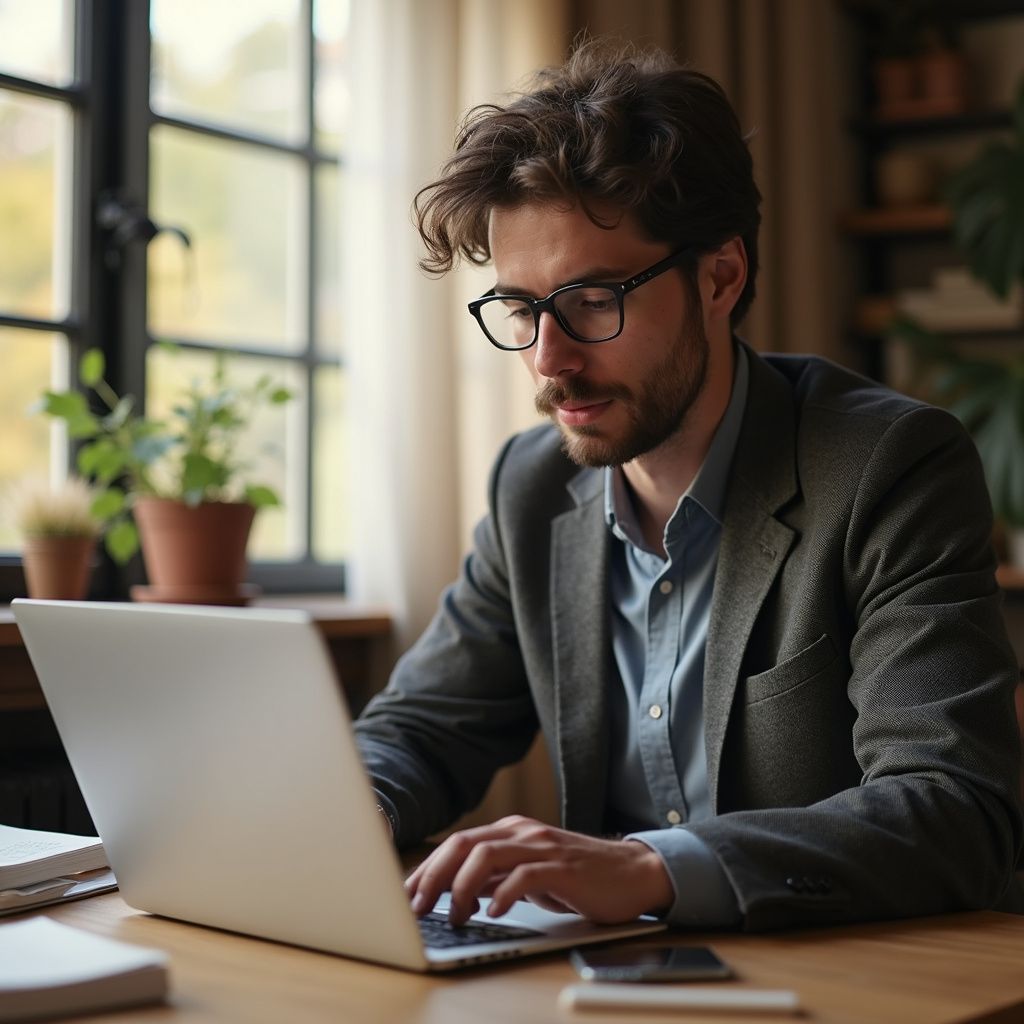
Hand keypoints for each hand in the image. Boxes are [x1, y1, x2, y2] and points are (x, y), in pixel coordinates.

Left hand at [404, 815, 672, 925]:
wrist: (631, 872)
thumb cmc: (577, 878)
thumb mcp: (529, 875)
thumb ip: (495, 878)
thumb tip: (453, 895)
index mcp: (509, 832)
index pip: (456, 844)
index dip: (427, 868)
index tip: (406, 894)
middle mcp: (521, 832)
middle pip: (463, 844)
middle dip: (433, 875)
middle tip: (416, 906)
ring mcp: (542, 847)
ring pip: (487, 856)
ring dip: (462, 887)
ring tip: (455, 915)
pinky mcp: (562, 867)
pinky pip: (525, 875)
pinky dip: (504, 893)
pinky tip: (494, 911)